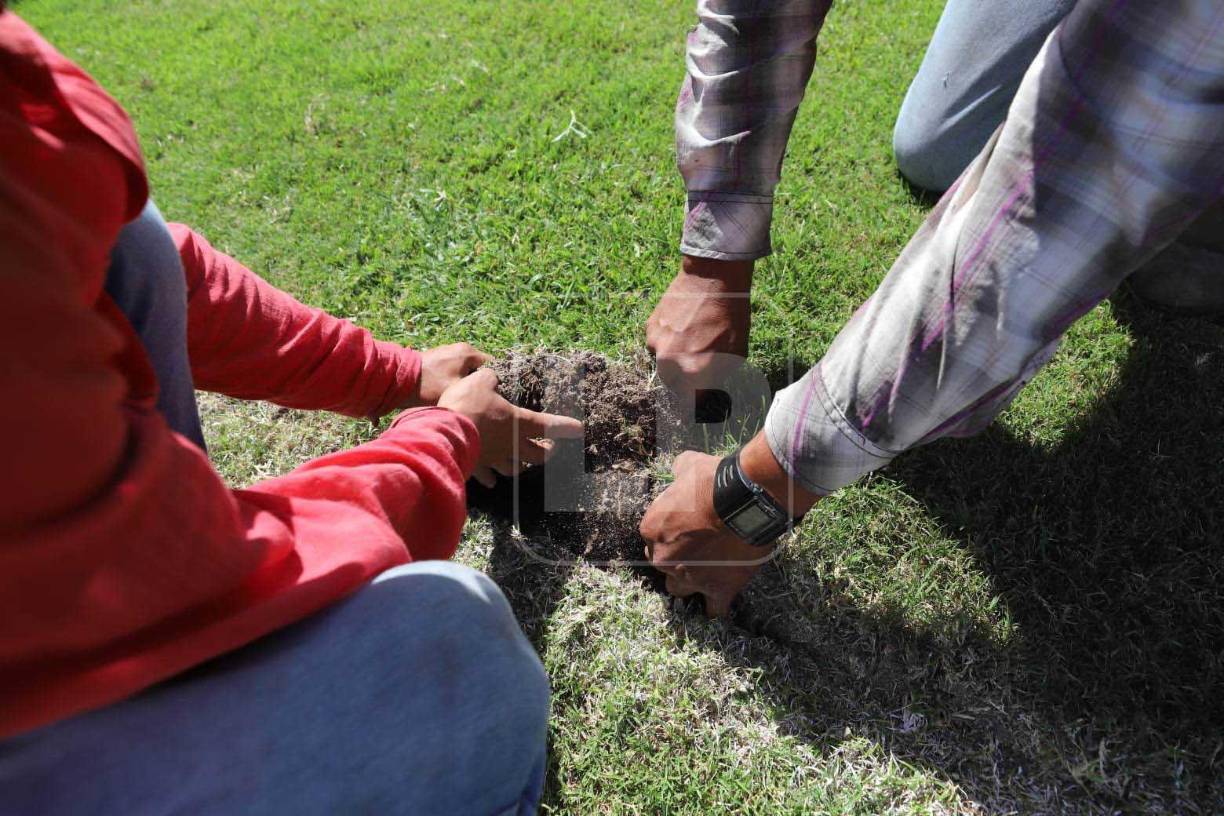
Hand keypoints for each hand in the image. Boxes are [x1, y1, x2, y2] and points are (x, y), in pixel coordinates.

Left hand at [406, 343, 493, 406]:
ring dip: (466, 381)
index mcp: (468, 352)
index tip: (494, 395)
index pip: (493, 365)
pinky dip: (455, 378)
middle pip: (479, 366)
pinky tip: (451, 391)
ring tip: (464, 396)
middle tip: (478, 397)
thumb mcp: (458, 389)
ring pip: (466, 368)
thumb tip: (489, 390)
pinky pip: (454, 368)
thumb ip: (477, 387)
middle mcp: (459, 348)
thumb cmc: (429, 386)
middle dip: (479, 381)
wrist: (398, 379)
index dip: (496, 380)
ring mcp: (447, 351)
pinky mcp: (437, 358)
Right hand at [438, 368, 584, 486]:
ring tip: (522, 462)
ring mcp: (494, 459)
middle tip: (550, 449)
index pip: (549, 426)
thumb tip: (493, 376)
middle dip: (547, 453)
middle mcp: (511, 445)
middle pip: (537, 456)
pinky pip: (489, 477)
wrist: (441, 433)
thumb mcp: (481, 381)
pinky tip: (492, 479)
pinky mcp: (477, 468)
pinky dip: (492, 478)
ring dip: (521, 466)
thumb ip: (491, 378)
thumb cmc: (466, 405)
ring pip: (515, 469)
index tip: (579, 430)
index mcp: (518, 422)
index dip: (566, 427)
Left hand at [639, 435, 820, 616]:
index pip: (654, 538)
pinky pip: (714, 609)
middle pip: (664, 566)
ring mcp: (691, 577)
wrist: (745, 500)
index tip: (687, 527)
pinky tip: (722, 597)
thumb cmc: (714, 481)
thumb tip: (679, 471)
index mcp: (652, 530)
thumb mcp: (688, 466)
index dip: (671, 533)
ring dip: (691, 582)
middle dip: (678, 558)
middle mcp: (665, 559)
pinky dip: (716, 605)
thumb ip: (678, 473)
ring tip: (708, 572)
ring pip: (680, 589)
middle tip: (699, 547)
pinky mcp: (719, 589)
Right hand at [646, 255, 752, 394]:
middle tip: (696, 368)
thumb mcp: (736, 353)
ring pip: (662, 364)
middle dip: (683, 382)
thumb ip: (718, 377)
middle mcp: (670, 363)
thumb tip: (709, 390)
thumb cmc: (731, 315)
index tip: (701, 399)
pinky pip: (657, 344)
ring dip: (673, 360)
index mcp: (694, 373)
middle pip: (672, 386)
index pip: (690, 404)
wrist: (713, 278)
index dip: (697, 403)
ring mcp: (657, 345)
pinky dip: (667, 341)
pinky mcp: (650, 328)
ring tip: (690, 342)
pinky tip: (682, 327)